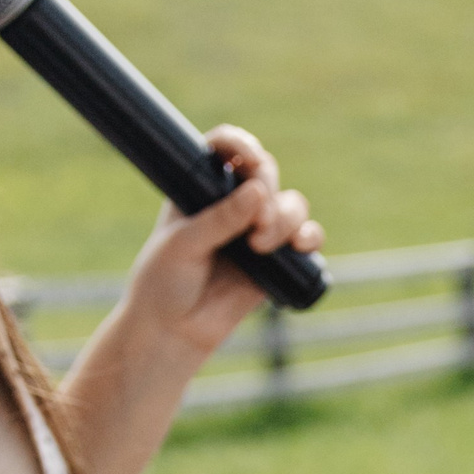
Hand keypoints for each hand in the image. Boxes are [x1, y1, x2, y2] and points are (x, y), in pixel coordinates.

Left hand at [119, 126, 323, 358]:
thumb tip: (258, 190)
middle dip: (269, 195)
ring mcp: (257, 231)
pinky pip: (308, 237)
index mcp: (200, 188)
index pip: (225, 148)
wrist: (176, 329)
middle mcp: (232, 204)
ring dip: (286, 221)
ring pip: (291, 206)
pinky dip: (309, 238)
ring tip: (260, 247)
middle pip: (267, 175)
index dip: (242, 144)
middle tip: (257, 223)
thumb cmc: (164, 281)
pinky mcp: (278, 260)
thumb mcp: (184, 244)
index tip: (249, 158)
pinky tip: (299, 248)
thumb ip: (220, 218)